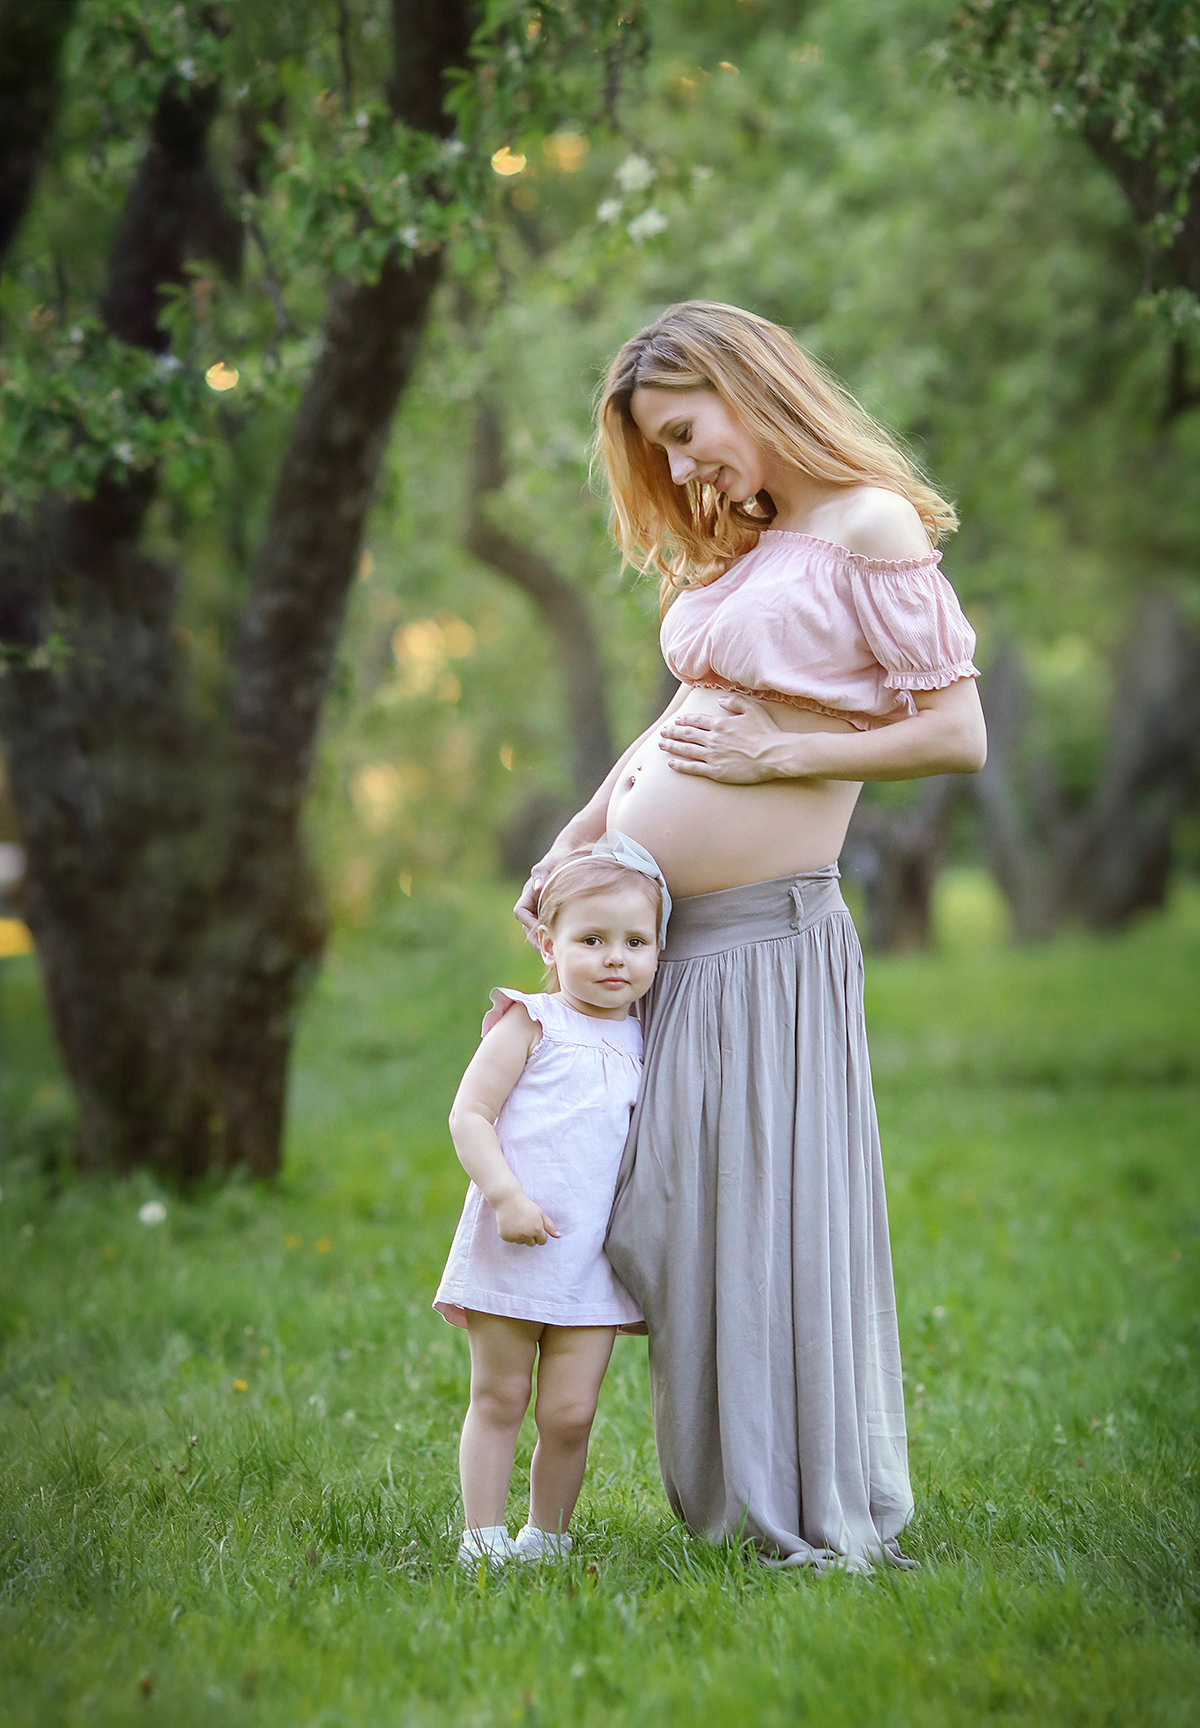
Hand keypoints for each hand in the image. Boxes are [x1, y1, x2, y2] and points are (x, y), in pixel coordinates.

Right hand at [494, 1191, 560, 1245]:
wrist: (507, 1200)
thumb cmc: (526, 1206)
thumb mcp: (540, 1214)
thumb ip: (550, 1226)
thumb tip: (559, 1236)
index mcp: (536, 1229)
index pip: (542, 1241)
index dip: (540, 1234)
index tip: (536, 1226)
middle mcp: (525, 1234)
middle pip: (532, 1243)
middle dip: (531, 1236)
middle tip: (526, 1223)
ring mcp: (515, 1236)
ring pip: (521, 1242)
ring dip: (521, 1236)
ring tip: (518, 1222)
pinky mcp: (505, 1237)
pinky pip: (512, 1240)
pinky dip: (512, 1234)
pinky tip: (511, 1224)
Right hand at [514, 840, 576, 942]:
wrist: (567, 856)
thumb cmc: (556, 859)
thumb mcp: (548, 864)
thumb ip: (541, 873)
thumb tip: (537, 887)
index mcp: (528, 893)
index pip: (520, 912)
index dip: (527, 922)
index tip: (539, 930)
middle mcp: (532, 902)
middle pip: (527, 925)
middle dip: (535, 938)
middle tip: (546, 951)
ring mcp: (540, 907)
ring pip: (537, 927)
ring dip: (543, 939)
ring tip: (555, 952)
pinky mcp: (551, 911)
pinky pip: (548, 925)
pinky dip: (553, 934)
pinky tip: (565, 942)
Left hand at [658, 696, 792, 782]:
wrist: (773, 754)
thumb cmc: (766, 732)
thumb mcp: (753, 709)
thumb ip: (735, 702)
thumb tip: (720, 699)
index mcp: (720, 724)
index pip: (697, 721)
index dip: (685, 720)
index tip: (676, 721)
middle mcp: (713, 739)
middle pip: (687, 734)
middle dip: (673, 733)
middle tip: (663, 732)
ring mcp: (713, 755)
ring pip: (687, 750)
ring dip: (672, 746)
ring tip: (662, 745)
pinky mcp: (716, 771)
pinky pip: (693, 768)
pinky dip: (681, 765)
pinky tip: (671, 763)